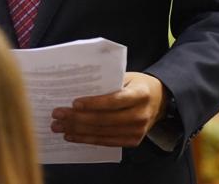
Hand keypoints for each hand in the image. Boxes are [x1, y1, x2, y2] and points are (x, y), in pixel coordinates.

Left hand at [50, 72, 166, 147]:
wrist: (161, 101)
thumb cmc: (139, 85)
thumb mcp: (128, 77)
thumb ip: (109, 82)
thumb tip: (79, 86)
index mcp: (140, 95)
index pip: (114, 101)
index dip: (93, 103)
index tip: (74, 103)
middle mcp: (140, 114)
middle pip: (104, 120)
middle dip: (77, 118)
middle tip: (57, 115)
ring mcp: (137, 131)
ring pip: (102, 133)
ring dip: (78, 130)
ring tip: (59, 127)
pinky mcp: (133, 141)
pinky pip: (106, 142)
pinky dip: (87, 139)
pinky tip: (72, 136)